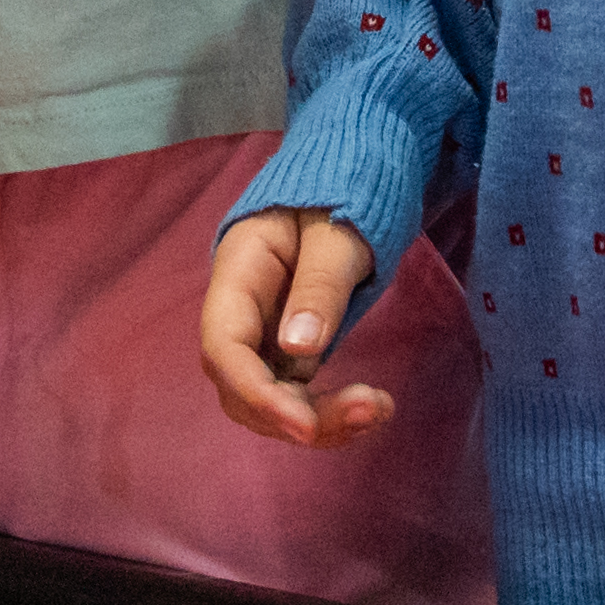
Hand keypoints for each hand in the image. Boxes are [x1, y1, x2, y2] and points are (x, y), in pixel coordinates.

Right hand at [198, 207, 393, 447]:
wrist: (352, 179)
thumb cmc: (343, 192)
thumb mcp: (338, 231)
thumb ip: (319, 284)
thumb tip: (298, 349)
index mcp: (238, 272)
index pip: (225, 347)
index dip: (258, 393)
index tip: (305, 425)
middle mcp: (241, 312)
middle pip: (243, 386)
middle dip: (296, 415)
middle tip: (368, 412)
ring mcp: (263, 334)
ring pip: (270, 399)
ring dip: (319, 421)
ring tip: (379, 410)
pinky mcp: (289, 349)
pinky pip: (297, 394)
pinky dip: (329, 412)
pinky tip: (371, 408)